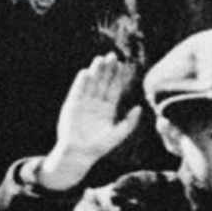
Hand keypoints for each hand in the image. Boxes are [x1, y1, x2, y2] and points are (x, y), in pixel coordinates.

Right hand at [40, 53, 140, 190]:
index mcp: (108, 109)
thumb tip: (140, 107)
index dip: (118, 77)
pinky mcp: (72, 106)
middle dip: (107, 70)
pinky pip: (77, 91)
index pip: (114, 89)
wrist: (79, 154)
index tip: (123, 65)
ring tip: (99, 59)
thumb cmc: (99, 147)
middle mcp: (96, 103)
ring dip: (95, 72)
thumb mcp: (118, 134)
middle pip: (103, 82)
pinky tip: (86, 73)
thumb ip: (130, 122)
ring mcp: (84, 103)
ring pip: (91, 84)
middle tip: (112, 56)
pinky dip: (81, 83)